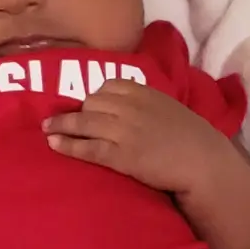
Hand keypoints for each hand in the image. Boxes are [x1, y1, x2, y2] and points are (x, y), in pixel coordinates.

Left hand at [43, 79, 225, 195]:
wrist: (203, 162)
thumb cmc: (191, 137)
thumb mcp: (168, 107)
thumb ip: (146, 103)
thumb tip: (125, 106)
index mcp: (143, 92)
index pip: (107, 87)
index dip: (94, 97)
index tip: (88, 105)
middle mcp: (130, 107)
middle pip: (91, 102)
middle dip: (78, 111)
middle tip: (65, 120)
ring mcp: (124, 131)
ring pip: (84, 122)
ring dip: (61, 124)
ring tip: (47, 128)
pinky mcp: (121, 155)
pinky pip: (87, 147)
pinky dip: (68, 144)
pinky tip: (54, 144)